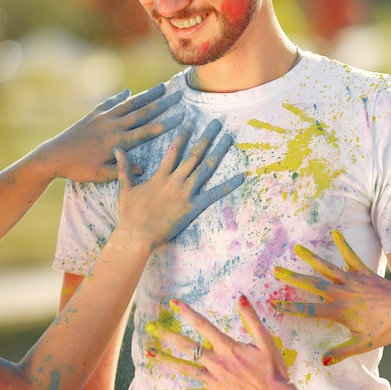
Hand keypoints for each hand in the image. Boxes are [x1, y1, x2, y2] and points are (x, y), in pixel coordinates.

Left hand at [34, 83, 183, 182]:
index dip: (165, 124)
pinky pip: (110, 103)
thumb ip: (122, 171)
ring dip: (146, 95)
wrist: (52, 156)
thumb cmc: (78, 169)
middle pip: (142, 112)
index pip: (146, 131)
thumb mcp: (101, 175)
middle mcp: (112, 126)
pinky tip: (128, 92)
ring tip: (161, 87)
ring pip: (129, 104)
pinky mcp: (93, 116)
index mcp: (117, 141)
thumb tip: (143, 169)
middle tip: (177, 95)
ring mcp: (103, 118)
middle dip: (162, 103)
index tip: (180, 117)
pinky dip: (120, 97)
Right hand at [114, 119, 243, 245]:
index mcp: (160, 176)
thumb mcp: (124, 188)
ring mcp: (185, 193)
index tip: (191, 122)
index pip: (174, 150)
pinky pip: (214, 194)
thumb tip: (117, 149)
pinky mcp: (193, 206)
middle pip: (194, 154)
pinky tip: (240, 177)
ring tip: (228, 139)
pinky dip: (228, 185)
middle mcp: (175, 180)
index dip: (183, 135)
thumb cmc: (130, 214)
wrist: (137, 234)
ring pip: (205, 168)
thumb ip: (124, 168)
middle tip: (217, 123)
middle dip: (206, 137)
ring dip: (218, 152)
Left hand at [144, 297, 304, 389]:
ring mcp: (213, 381)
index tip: (173, 303)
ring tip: (149, 354)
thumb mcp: (266, 340)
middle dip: (169, 336)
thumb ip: (252, 318)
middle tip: (153, 328)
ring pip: (185, 369)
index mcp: (228, 347)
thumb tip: (241, 298)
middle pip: (188, 347)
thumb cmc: (273, 369)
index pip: (203, 325)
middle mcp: (216, 363)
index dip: (187, 312)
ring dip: (166, 361)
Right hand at [270, 230, 390, 365]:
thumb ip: (341, 352)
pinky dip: (343, 244)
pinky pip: (351, 256)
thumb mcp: (363, 344)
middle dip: (293, 277)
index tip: (274, 303)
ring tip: (297, 248)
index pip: (308, 310)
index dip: (290, 307)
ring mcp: (352, 280)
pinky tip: (335, 232)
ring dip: (311, 257)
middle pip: (312, 284)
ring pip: (327, 267)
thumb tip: (323, 361)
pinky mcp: (363, 271)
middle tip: (276, 270)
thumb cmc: (386, 328)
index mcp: (339, 311)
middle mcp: (342, 293)